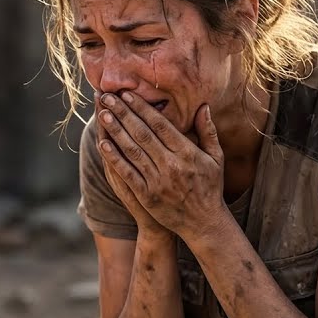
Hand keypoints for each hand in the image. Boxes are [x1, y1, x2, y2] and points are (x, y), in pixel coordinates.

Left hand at [96, 92, 228, 239]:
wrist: (204, 223)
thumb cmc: (210, 187)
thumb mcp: (215, 158)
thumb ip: (207, 131)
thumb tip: (203, 106)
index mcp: (188, 153)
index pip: (161, 125)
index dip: (142, 108)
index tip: (127, 94)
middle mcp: (172, 165)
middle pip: (143, 134)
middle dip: (124, 114)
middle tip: (108, 97)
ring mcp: (157, 181)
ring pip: (132, 151)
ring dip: (115, 131)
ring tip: (102, 114)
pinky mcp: (146, 195)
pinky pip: (127, 173)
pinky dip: (114, 158)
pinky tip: (103, 144)